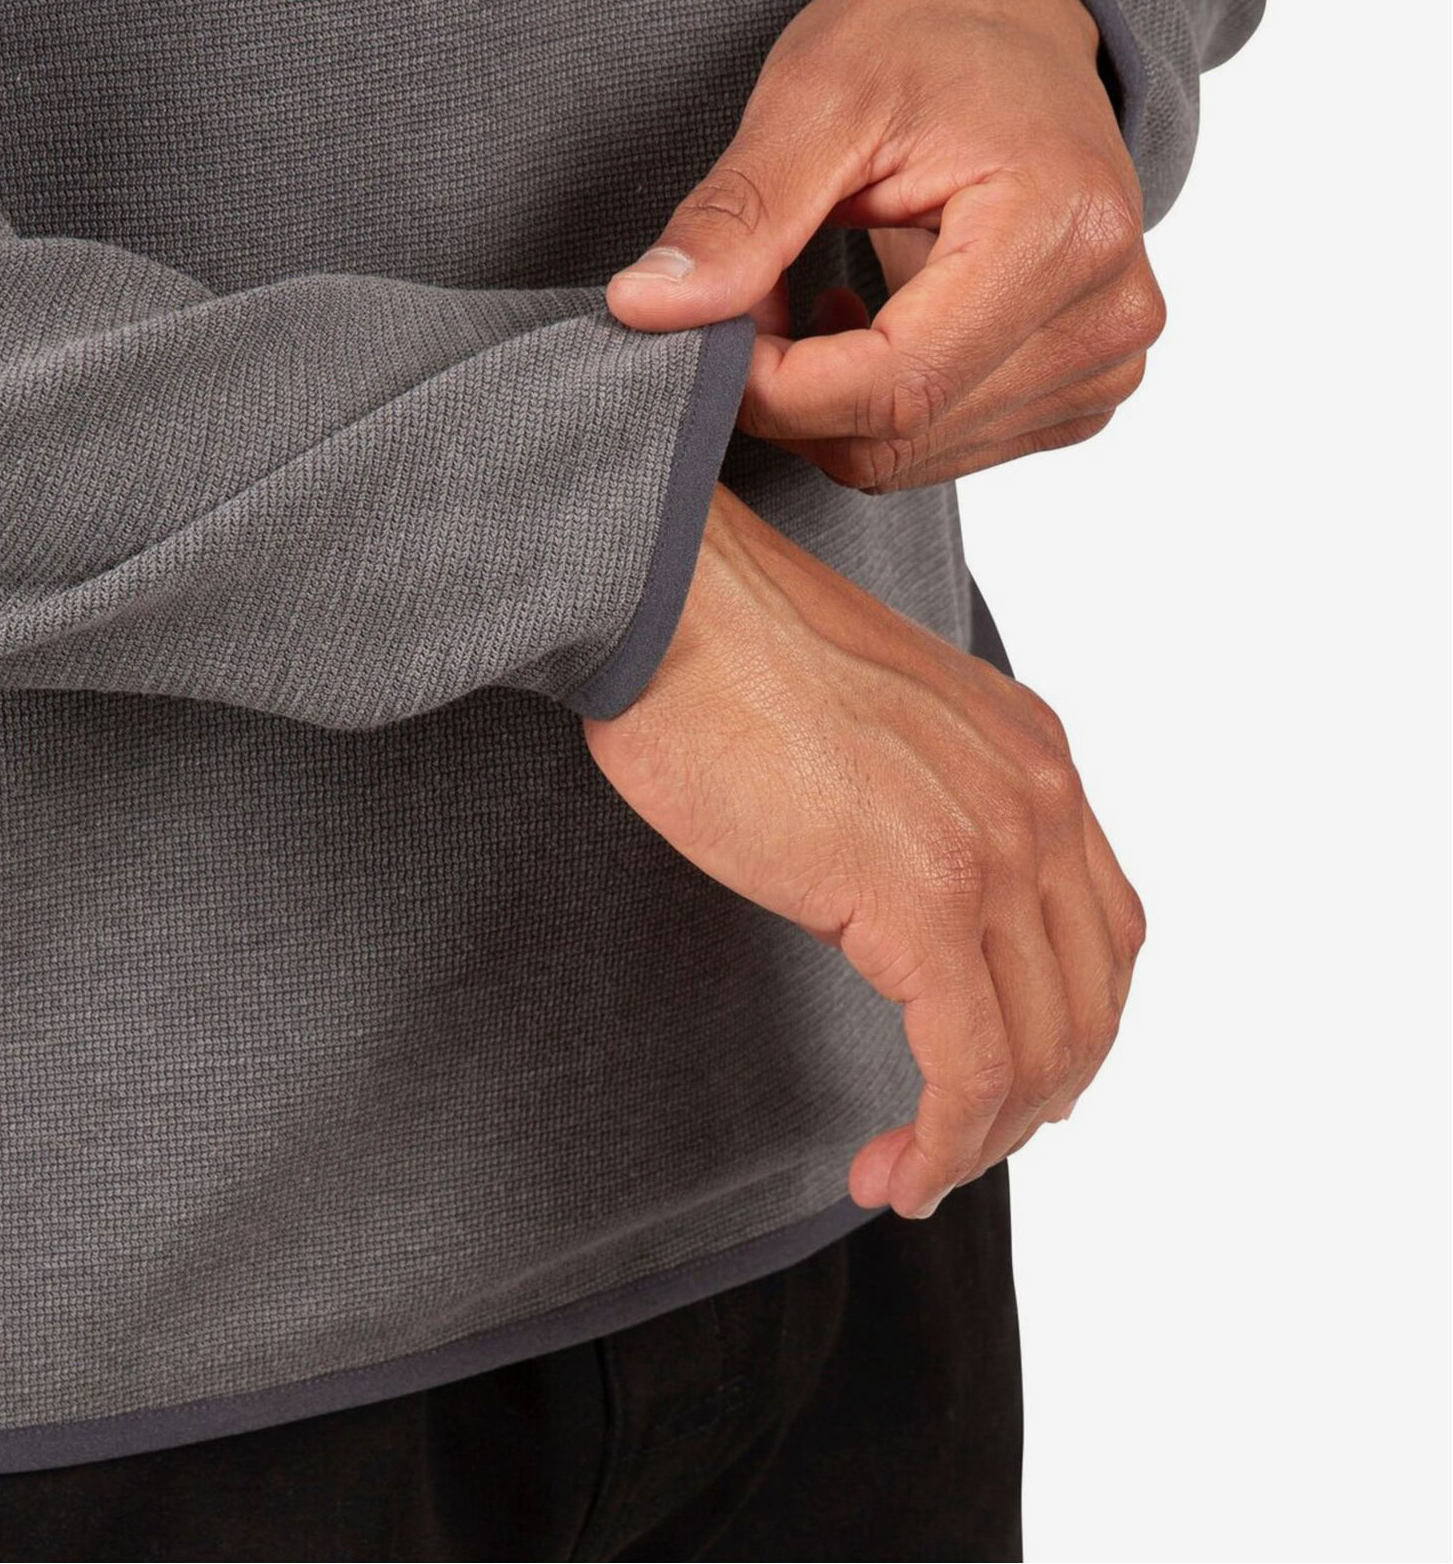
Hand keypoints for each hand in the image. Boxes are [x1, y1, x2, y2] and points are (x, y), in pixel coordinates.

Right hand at [584, 486, 1145, 1217]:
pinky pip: (969, 1066)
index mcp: (1033, 754)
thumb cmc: (732, 657)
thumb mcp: (875, 726)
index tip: (1001, 1087)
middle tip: (951, 1147)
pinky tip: (890, 1171)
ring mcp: (993, 848)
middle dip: (1030, 1101)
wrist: (676, 604)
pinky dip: (945, 1142)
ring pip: (1042, 1051)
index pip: (1101, 931)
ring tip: (911, 1174)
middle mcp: (1039, 798)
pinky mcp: (925, 899)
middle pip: (1089, 1002)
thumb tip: (906, 900)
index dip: (1064, 1029)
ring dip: (984, 1141)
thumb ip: (925, 799)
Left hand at [607, 0, 1164, 487]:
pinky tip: (863, 321)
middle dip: (789, 390)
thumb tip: (645, 309)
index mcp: (1063, 230)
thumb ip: (739, 216)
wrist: (1022, 15)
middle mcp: (1109, 315)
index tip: (700, 329)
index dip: (772, 387)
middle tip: (746, 293)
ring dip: (825, 399)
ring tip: (802, 291)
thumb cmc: (929, 34)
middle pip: (900, 435)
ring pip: (910, 457)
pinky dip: (872, 406)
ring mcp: (1106, 363)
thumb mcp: (817, 95)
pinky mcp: (1084, 389)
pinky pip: (942, 449)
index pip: (896, 386)